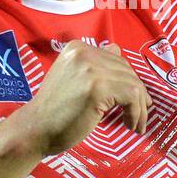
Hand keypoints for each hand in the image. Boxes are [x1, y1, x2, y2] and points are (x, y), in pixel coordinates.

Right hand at [14, 41, 151, 155]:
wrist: (35, 129)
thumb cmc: (54, 111)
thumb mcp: (72, 78)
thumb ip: (93, 65)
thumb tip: (117, 49)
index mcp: (77, 48)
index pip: (115, 59)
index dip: (128, 81)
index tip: (135, 100)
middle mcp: (85, 52)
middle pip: (126, 71)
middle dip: (138, 95)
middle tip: (141, 115)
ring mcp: (92, 69)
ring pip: (133, 85)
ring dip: (139, 108)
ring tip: (137, 125)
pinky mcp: (98, 87)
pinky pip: (132, 98)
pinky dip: (136, 114)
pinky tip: (130, 125)